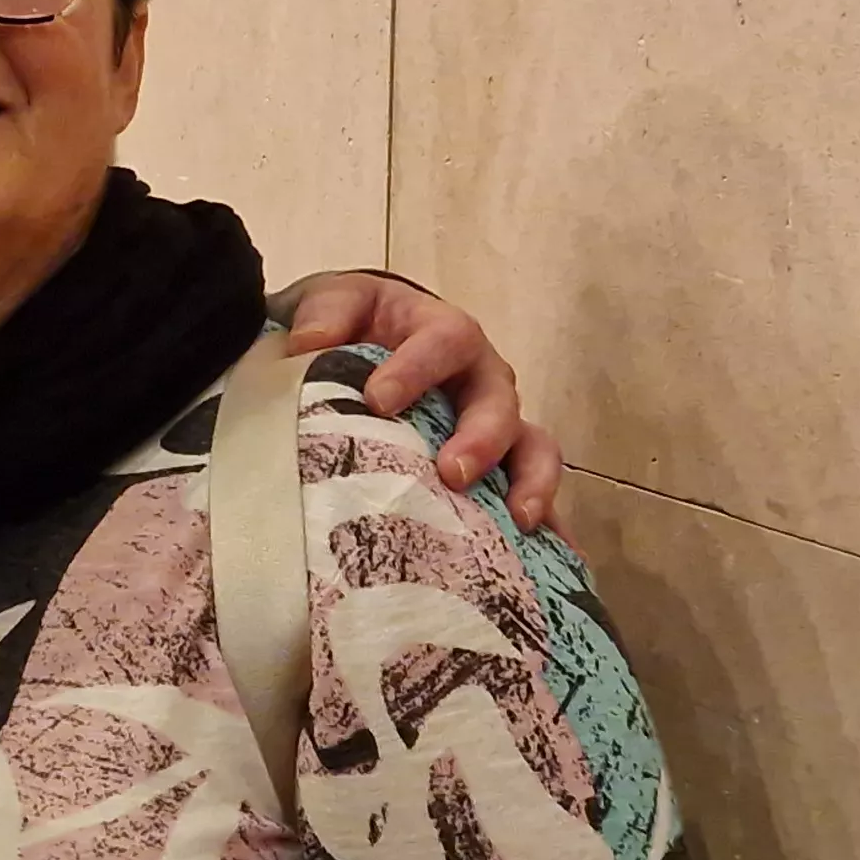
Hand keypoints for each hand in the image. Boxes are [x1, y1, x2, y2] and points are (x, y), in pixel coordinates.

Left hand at [281, 272, 566, 530]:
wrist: (362, 349)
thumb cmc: (355, 325)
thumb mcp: (337, 302)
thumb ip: (324, 313)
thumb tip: (310, 342)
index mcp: (444, 334)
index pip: (444, 340)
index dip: (416, 369)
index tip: (377, 400)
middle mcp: (481, 380)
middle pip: (497, 403)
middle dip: (481, 438)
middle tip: (452, 473)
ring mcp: (498, 426)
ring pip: (533, 447)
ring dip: (530, 482)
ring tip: (518, 519)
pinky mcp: (501, 469)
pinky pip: (532, 495)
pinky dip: (549, 526)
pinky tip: (550, 558)